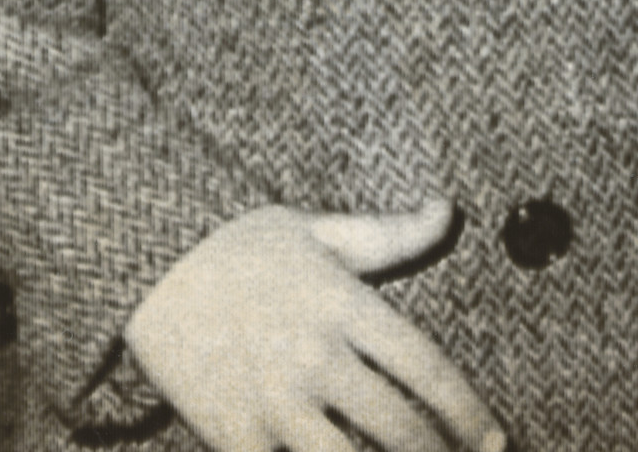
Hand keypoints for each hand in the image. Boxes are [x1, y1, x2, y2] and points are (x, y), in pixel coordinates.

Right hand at [128, 202, 498, 451]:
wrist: (142, 259)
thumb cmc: (235, 243)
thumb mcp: (312, 230)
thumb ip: (387, 233)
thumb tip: (448, 208)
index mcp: (339, 302)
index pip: (426, 368)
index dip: (469, 413)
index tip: (496, 438)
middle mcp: (313, 354)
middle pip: (401, 430)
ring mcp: (272, 401)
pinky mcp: (233, 436)